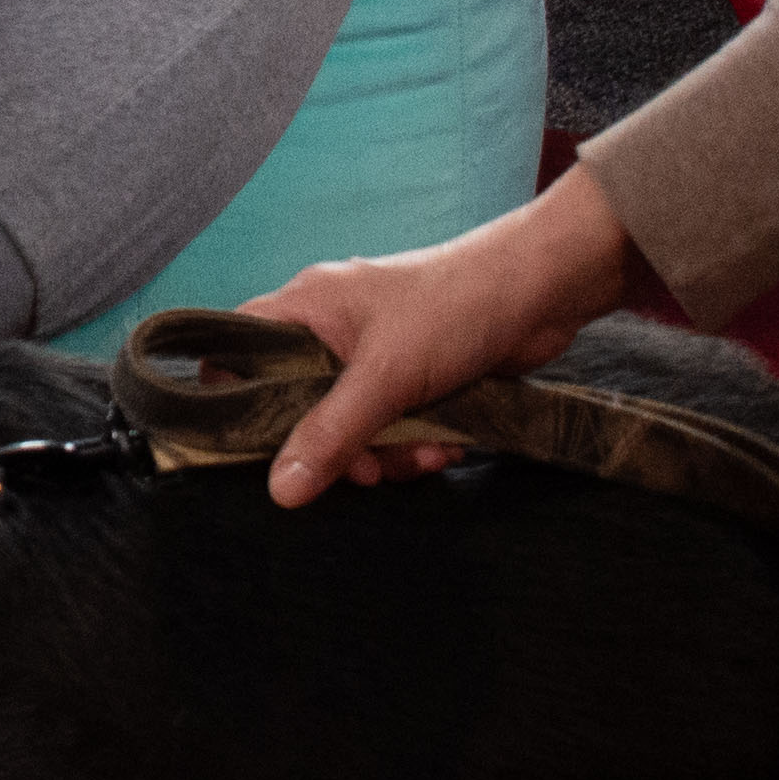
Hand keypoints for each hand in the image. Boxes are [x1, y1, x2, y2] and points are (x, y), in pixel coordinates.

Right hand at [247, 162, 635, 504]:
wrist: (544, 290)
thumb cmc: (456, 306)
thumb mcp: (385, 377)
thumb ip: (330, 434)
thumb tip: (279, 489)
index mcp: (306, 308)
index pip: (234, 352)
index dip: (235, 400)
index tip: (259, 448)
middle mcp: (331, 330)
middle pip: (297, 407)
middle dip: (337, 448)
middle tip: (369, 468)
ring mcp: (373, 355)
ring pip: (350, 427)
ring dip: (388, 453)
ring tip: (428, 451)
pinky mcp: (412, 377)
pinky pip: (392, 427)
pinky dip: (416, 443)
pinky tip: (448, 444)